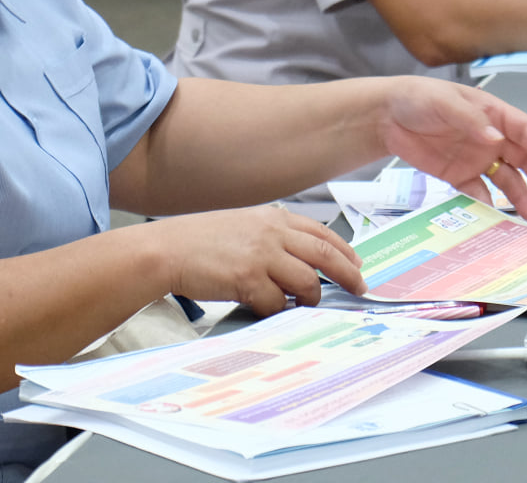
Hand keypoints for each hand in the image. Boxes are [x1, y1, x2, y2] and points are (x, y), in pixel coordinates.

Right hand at [147, 206, 365, 315]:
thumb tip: (301, 258)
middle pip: (326, 256)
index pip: (322, 234)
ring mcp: (261, 255)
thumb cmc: (200, 241)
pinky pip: (277, 302)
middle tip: (359, 289)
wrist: (167, 249)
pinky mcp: (248, 279)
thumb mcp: (243, 224)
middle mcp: (272, 233)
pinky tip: (270, 309)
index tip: (357, 266)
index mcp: (273, 218)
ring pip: (308, 282)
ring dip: (311, 298)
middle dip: (348, 275)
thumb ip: (273, 235)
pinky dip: (278, 310)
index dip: (345, 252)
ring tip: (304, 304)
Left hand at [374, 77, 526, 219]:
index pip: (524, 129)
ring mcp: (475, 158)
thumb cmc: (417, 98)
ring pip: (505, 178)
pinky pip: (478, 191)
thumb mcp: (445, 102)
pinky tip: (494, 215)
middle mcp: (489, 137)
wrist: (385, 116)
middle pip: (522, 156)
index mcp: (492, 113)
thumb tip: (496, 138)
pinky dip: (487, 203)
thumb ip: (471, 120)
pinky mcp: (458, 175)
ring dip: (519, 194)